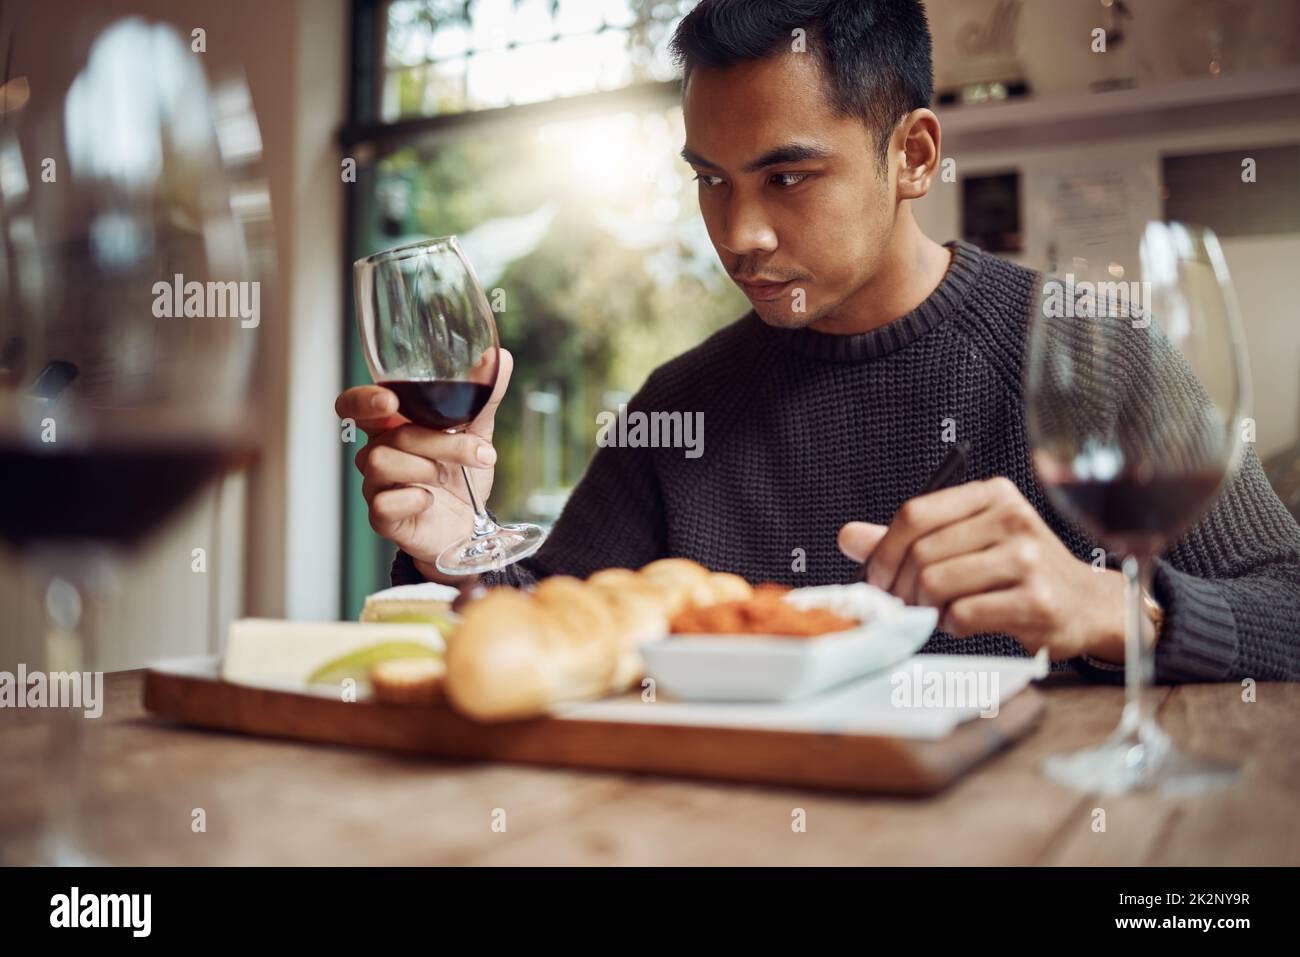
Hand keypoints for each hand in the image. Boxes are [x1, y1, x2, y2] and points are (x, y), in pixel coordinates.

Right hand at [335, 349, 513, 584]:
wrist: (471, 526)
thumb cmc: (462, 476)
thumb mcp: (478, 432)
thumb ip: (484, 396)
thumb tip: (500, 357)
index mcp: (391, 426)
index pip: (353, 405)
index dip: (363, 400)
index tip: (390, 400)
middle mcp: (377, 453)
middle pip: (388, 434)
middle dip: (436, 440)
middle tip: (475, 450)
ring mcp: (375, 486)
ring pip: (381, 463)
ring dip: (427, 466)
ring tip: (450, 476)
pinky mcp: (382, 518)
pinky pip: (384, 503)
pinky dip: (413, 498)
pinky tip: (430, 499)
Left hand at [838, 477, 1125, 662]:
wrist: (1085, 604)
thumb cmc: (1017, 569)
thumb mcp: (966, 540)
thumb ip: (907, 537)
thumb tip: (849, 537)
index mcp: (992, 495)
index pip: (915, 513)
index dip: (884, 550)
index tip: (879, 576)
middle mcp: (1012, 519)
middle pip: (921, 553)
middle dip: (903, 586)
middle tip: (907, 603)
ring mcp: (1027, 560)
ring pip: (937, 583)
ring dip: (927, 607)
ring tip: (941, 610)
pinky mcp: (1036, 601)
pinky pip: (964, 615)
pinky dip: (952, 625)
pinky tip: (965, 622)